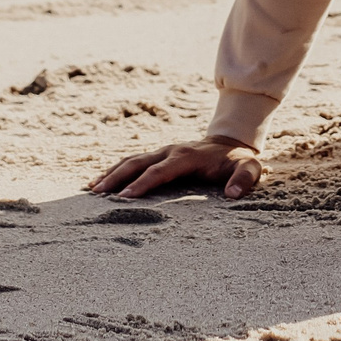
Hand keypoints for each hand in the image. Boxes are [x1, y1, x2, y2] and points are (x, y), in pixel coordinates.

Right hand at [87, 137, 262, 199]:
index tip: (125, 197)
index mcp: (187, 156)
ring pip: (130, 160)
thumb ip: (244, 179)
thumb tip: (232, 194)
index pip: (160, 170)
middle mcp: (169, 150)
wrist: (231, 143)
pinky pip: (132, 161)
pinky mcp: (156, 155)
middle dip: (117, 177)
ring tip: (91, 189)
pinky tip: (99, 182)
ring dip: (111, 173)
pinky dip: (114, 170)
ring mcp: (161, 151)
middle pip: (138, 162)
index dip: (143, 183)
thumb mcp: (249, 169)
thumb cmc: (237, 162)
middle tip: (97, 194)